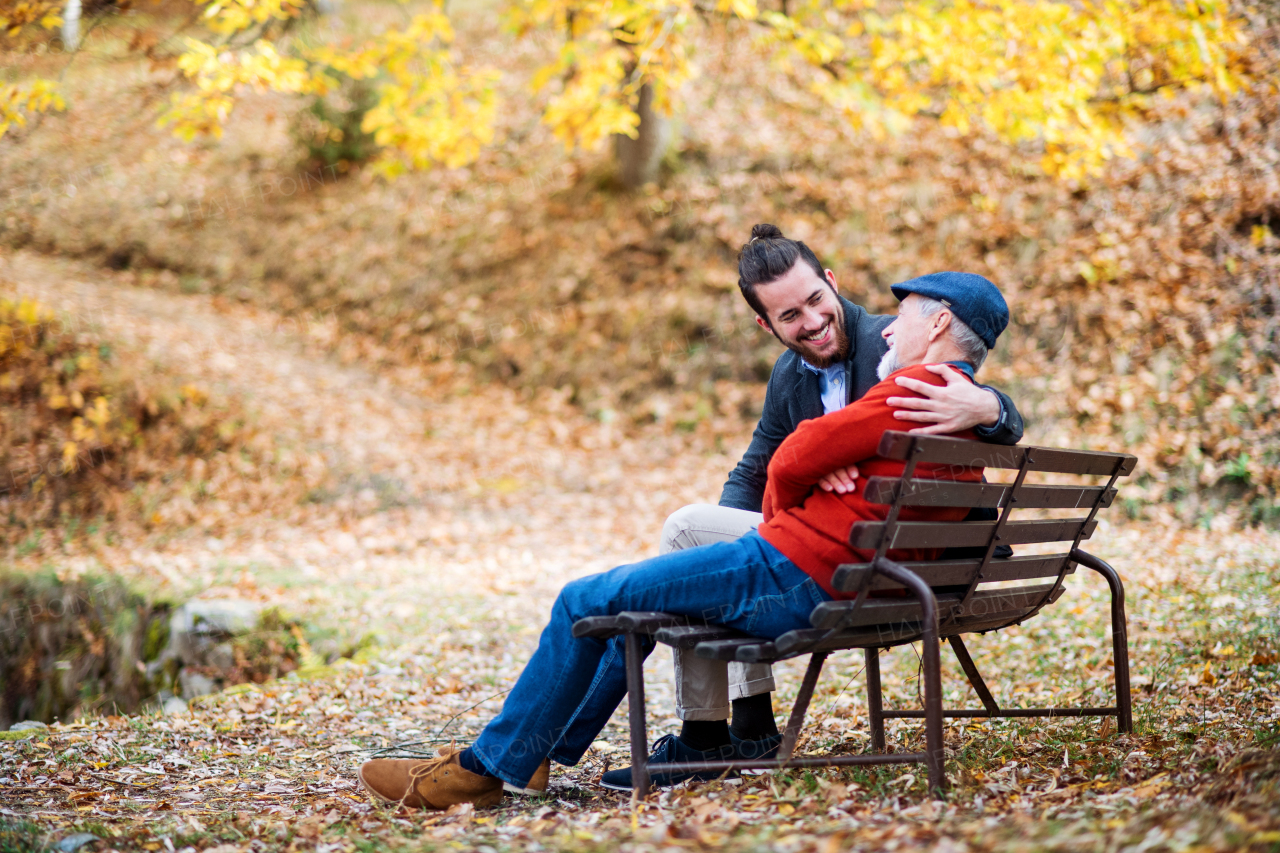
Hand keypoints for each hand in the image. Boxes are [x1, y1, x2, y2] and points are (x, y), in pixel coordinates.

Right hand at [818, 465, 859, 493]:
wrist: (814, 464)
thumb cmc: (840, 469)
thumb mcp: (845, 466)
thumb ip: (850, 468)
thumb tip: (856, 477)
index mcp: (840, 457)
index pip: (846, 462)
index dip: (851, 469)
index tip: (855, 477)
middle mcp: (831, 461)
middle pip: (839, 469)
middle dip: (845, 479)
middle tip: (851, 489)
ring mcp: (822, 467)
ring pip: (829, 474)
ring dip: (836, 482)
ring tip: (843, 491)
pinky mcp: (815, 474)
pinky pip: (819, 479)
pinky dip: (824, 484)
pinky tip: (830, 489)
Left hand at [886, 364, 1000, 434]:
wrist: (984, 408)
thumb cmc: (968, 392)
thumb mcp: (957, 378)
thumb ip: (942, 370)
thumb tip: (927, 366)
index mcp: (942, 392)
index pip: (921, 387)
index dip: (908, 383)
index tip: (897, 380)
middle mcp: (941, 405)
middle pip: (918, 403)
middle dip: (902, 402)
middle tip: (888, 401)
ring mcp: (944, 417)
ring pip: (922, 417)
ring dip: (908, 416)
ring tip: (895, 414)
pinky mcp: (948, 427)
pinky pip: (932, 431)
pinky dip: (921, 432)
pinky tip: (909, 432)